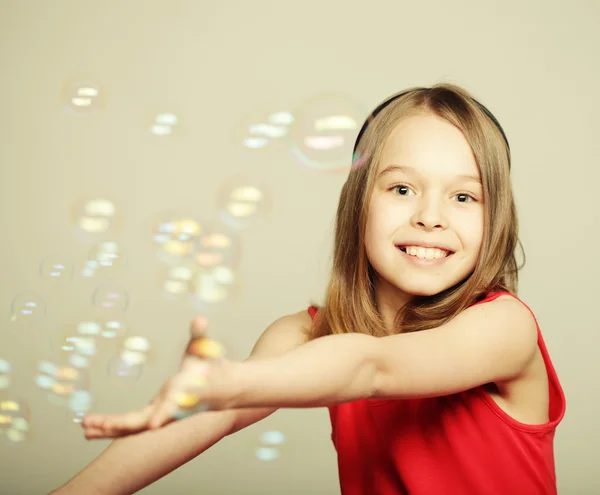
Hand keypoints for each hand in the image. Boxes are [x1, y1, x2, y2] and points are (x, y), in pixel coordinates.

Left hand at [81, 316, 234, 438]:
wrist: (221, 390)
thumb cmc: (211, 367)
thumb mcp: (206, 349)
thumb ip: (200, 335)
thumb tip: (200, 319)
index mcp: (184, 392)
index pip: (174, 405)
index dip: (164, 414)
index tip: (154, 425)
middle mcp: (170, 407)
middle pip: (144, 420)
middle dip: (120, 423)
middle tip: (97, 424)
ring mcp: (161, 413)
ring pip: (133, 426)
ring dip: (110, 427)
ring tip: (85, 426)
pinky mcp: (154, 414)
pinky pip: (131, 424)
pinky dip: (112, 426)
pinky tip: (91, 428)